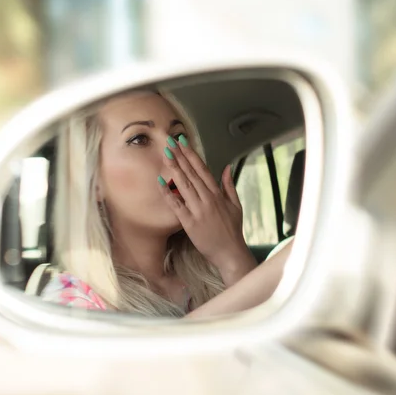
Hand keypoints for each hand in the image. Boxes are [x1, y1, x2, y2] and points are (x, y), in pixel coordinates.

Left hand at [158, 135, 255, 285]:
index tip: (183, 142)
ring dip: (174, 168)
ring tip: (165, 155)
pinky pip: (176, 204)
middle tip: (169, 142)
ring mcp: (198, 210)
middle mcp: (208, 199)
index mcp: (218, 194)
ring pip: (184, 185)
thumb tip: (226, 167)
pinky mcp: (189, 222)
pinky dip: (168, 192)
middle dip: (180, 156)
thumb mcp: (236, 205)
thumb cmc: (232, 230)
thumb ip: (229, 185)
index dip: (192, 155)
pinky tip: (160, 181)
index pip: (202, 169)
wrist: (230, 252)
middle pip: (191, 173)